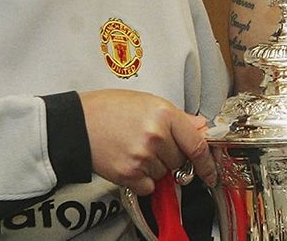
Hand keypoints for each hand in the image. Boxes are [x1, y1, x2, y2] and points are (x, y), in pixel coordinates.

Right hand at [79, 89, 214, 194]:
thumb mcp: (146, 101)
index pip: (197, 144)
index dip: (206, 162)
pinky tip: (128, 161)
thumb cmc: (108, 109)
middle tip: (148, 142)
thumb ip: (177, 117)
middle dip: (169, 156)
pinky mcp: (129, 173)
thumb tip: (200, 128)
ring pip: (163, 173)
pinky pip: (149, 186)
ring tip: (133, 147)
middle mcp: (156, 135)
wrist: (76, 123)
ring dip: (153, 167)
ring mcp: (143, 156)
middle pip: (179, 161)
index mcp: (164, 114)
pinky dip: (141, 179)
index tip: (211, 173)